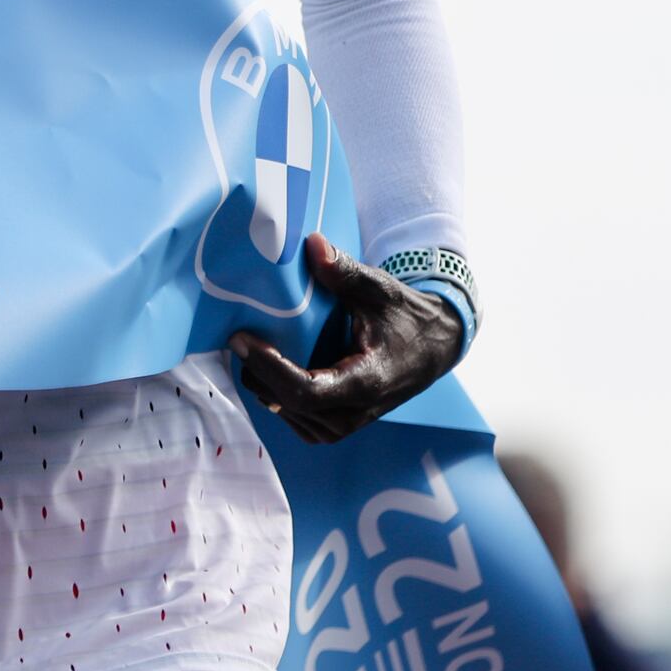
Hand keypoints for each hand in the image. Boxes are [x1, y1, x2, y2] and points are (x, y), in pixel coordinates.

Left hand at [229, 233, 463, 443]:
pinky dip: (275, 391)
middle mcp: (353, 414)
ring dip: (263, 381)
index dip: (268, 367)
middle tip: (238, 335)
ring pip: (284, 411)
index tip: (243, 339)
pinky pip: (292, 415)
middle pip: (287, 402)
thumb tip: (312, 244)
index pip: (304, 390)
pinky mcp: (333, 427)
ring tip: (252, 345)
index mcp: (365, 383)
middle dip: (257, 370)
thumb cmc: (405, 317)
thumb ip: (345, 271)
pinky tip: (269, 363)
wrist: (432, 347)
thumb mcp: (380, 289)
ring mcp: (342, 426)